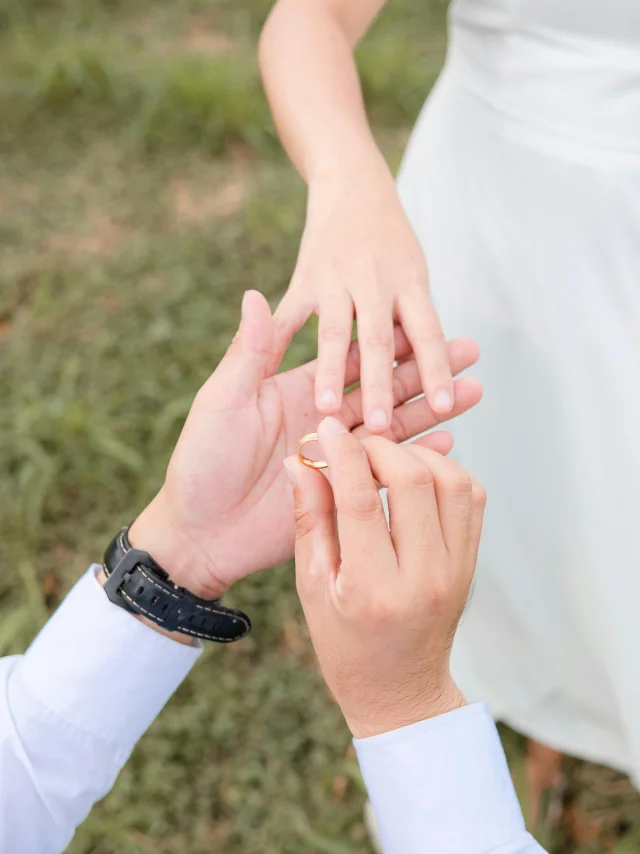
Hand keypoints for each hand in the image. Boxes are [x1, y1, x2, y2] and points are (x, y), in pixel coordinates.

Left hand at [130, 290, 481, 599]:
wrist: (198, 531)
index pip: (354, 357)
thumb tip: (254, 294)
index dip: (391, 340)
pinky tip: (449, 445)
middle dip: (427, 369)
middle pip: (385, 387)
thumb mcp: (223, 400)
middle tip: (470, 351)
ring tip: (473, 391)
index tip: (426, 321)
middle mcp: (324, 420)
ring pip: (395, 429)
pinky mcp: (342, 495)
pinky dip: (417, 460)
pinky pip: (386, 473)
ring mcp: (336, 458)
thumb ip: (250, 352)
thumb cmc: (202, 460)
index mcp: (298, 390)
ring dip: (432, 410)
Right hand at [272, 153, 451, 433]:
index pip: (428, 334)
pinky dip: (277, 343)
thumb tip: (433, 369)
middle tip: (381, 425)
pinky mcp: (304, 279)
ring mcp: (336, 279)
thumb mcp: (414, 272)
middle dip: (380, 386)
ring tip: (325, 409)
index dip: (436, 370)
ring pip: (334, 333)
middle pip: (379, 341)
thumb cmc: (390, 241)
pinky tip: (269, 375)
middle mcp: (376, 281)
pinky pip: (288, 318)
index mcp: (410, 283)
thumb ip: (415, 318)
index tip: (444, 407)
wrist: (353, 182)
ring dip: (331, 372)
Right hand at [290, 417, 485, 737]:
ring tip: (384, 460)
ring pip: (453, 480)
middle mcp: (424, 576)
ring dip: (417, 456)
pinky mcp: (471, 561)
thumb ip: (309, 520)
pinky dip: (444, 472)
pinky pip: (471, 496)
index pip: (359, 500)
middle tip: (354, 444)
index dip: (341, 454)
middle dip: (379, 448)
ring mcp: (456, 569)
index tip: (326, 429)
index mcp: (374, 589)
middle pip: (414, 480)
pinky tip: (414, 476)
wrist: (402, 690)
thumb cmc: (345, 643)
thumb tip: (301, 463)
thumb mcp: (312, 587)